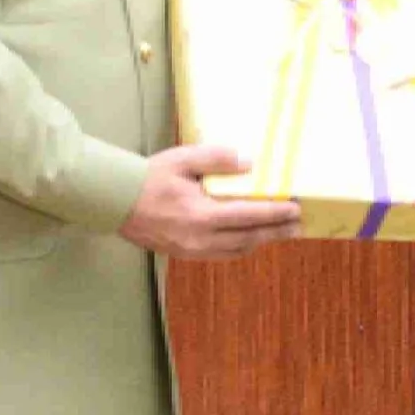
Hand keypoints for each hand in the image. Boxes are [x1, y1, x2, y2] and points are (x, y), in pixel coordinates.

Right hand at [120, 144, 301, 260]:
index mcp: (202, 215)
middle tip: (298, 226)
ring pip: (236, 250)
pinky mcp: (185, 254)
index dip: (275, 213)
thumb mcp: (183, 160)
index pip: (249, 216)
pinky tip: (248, 240)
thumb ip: (217, 159)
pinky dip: (240, 247)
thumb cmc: (150, 178)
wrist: (116, 202)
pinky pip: (221, 255)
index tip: (295, 208)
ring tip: (279, 233)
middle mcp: (201, 239)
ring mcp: (192, 250)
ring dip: (260, 241)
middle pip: (248, 238)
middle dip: (276, 232)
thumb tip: (249, 162)